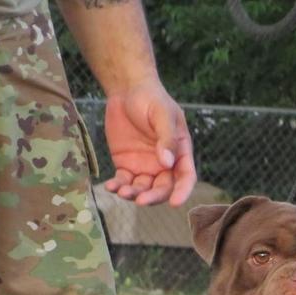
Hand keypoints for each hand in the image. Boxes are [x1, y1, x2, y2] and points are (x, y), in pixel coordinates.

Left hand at [103, 82, 196, 206]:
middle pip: (163, 188)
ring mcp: (145, 167)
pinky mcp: (126, 165)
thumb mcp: (162, 114)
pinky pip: (124, 181)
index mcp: (180, 152)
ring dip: (133, 194)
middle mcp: (165, 164)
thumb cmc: (150, 98)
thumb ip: (167, 138)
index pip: (185, 177)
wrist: (126, 90)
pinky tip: (110, 186)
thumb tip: (167, 163)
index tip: (174, 203)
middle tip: (141, 200)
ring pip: (142, 189)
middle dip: (153, 197)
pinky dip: (118, 187)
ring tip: (122, 192)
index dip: (182, 192)